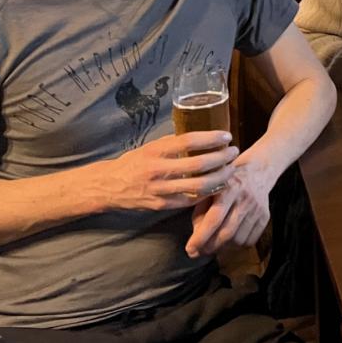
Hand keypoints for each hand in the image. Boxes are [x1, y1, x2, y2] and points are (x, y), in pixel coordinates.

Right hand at [95, 132, 238, 211]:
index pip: (188, 141)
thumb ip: (173, 144)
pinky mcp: (161, 205)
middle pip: (198, 164)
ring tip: (230, 169)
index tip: (227, 136)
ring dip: (220, 177)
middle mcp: (157, 170)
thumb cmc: (133, 163)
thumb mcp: (150, 147)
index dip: (211, 138)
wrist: (107, 186)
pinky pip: (191, 200)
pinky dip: (208, 193)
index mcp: (155, 151)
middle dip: (222, 159)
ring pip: (199, 186)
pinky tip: (219, 186)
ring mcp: (160, 190)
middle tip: (234, 153)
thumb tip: (202, 137)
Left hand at [186, 153, 274, 258]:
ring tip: (214, 245)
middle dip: (210, 247)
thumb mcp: (210, 188)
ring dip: (223, 248)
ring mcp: (257, 208)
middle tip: (199, 252)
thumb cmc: (227, 180)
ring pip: (238, 239)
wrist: (258, 170)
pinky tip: (230, 241)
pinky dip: (237, 246)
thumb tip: (196, 238)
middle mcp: (245, 198)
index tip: (190, 249)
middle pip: (227, 232)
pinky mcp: (265, 216)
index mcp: (228, 188)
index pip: (214, 219)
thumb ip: (201, 211)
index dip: (201, 237)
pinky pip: (250, 240)